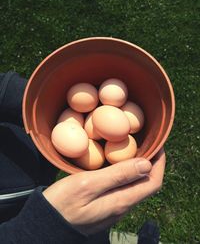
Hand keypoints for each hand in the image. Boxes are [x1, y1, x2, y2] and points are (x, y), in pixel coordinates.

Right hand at [43, 148, 164, 234]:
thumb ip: (118, 176)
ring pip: (135, 185)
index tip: (157, 144)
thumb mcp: (88, 184)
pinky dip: (126, 173)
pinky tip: (116, 162)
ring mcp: (113, 207)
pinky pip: (123, 188)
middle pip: (146, 184)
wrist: (46, 224)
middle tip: (146, 142)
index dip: (159, 162)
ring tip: (133, 148)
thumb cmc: (63, 203)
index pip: (153, 182)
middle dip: (151, 162)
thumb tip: (147, 164)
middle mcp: (122, 206)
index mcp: (121, 201)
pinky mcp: (104, 205)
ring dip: (139, 167)